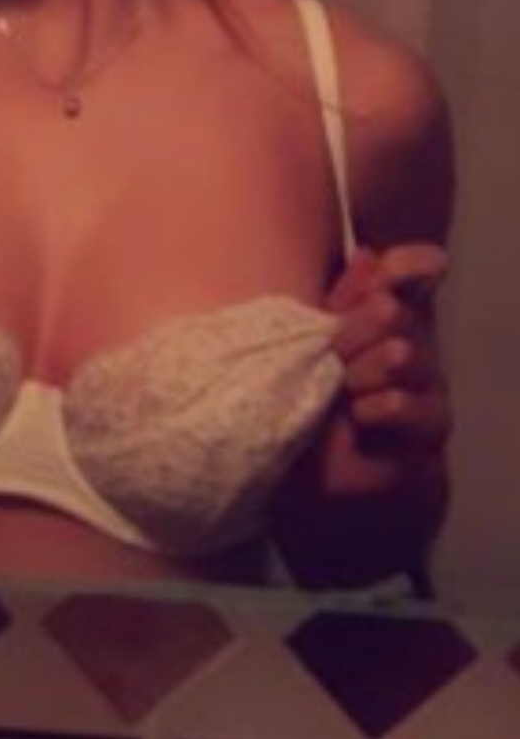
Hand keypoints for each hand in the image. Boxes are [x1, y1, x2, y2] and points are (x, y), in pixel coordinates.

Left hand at [316, 242, 450, 498]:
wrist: (316, 486)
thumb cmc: (309, 406)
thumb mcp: (313, 347)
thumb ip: (343, 302)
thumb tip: (370, 252)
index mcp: (386, 323)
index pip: (412, 275)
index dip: (405, 266)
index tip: (383, 274)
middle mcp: (415, 349)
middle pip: (397, 313)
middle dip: (354, 332)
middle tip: (332, 358)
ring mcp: (428, 392)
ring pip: (406, 354)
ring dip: (363, 372)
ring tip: (343, 390)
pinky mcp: (429, 434)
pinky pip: (404, 403)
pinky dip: (375, 408)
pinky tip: (359, 417)